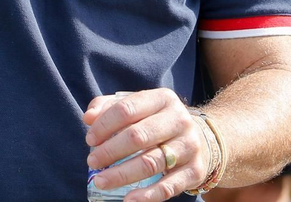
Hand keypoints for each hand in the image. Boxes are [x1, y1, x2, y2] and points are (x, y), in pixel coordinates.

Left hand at [83, 89, 213, 200]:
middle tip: (92, 162)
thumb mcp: (140, 107)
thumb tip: (88, 118)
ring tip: (100, 181)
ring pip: (150, 162)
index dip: (104, 125)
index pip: (127, 109)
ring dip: (121, 174)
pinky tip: (128, 199)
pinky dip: (147, 195)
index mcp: (163, 99)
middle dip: (110, 151)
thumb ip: (110, 107)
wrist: (202, 139)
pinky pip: (168, 186)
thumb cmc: (159, 122)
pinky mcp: (195, 171)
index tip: (90, 139)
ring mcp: (189, 146)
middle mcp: (179, 120)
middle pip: (138, 136)